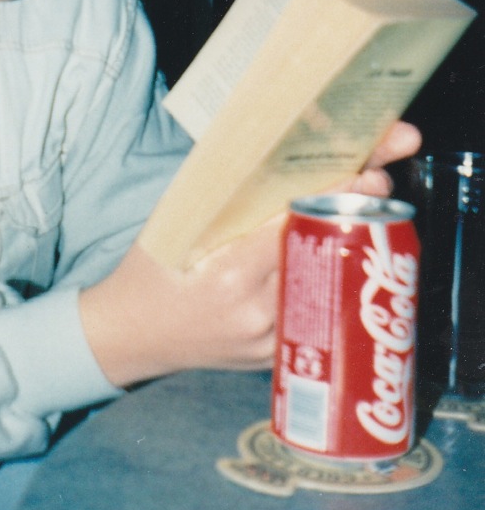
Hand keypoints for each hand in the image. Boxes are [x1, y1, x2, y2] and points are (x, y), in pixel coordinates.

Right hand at [78, 121, 420, 390]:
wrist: (129, 336)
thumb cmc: (149, 271)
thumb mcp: (175, 224)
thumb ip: (221, 198)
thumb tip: (266, 154)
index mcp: (229, 275)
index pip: (293, 229)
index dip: (331, 201)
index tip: (364, 175)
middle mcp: (256, 312)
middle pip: (320, 255)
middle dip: (354, 216)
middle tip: (379, 181)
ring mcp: (269, 340)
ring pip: (325, 285)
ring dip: (348, 245)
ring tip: (368, 209)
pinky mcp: (275, 356)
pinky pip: (312, 311)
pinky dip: (328, 279)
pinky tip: (343, 253)